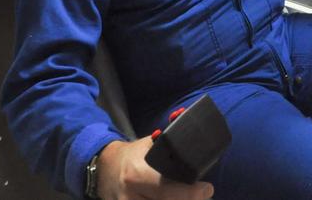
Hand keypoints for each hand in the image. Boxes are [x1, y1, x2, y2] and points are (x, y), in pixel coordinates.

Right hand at [97, 138, 214, 199]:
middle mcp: (131, 196)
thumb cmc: (132, 156)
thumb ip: (169, 141)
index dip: (191, 193)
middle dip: (190, 199)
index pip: (166, 190)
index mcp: (137, 175)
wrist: (105, 170)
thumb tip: (188, 120)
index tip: (207, 188)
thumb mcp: (149, 145)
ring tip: (192, 195)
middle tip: (204, 193)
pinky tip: (176, 197)